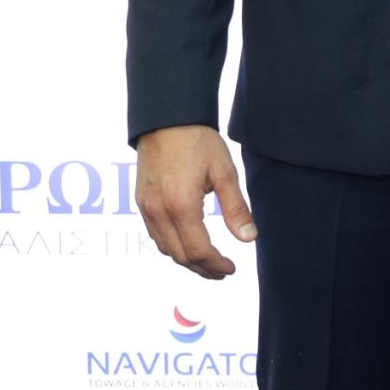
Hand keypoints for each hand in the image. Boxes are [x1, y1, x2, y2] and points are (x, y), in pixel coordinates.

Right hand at [135, 124, 255, 278]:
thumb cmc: (198, 141)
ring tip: (208, 261)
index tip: (231, 268)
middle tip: (223, 271)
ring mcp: (146, 207)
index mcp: (182, 205)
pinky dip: (172, 246)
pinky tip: (187, 243)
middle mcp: (159, 211)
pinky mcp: (141, 201)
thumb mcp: (224, 172)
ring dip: (186, 260)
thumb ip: (236, 208)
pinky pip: (154, 235)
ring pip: (165, 249)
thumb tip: (249, 238)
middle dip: (203, 268)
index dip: (216, 265)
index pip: (198, 251)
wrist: (167, 118)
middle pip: (180, 256)